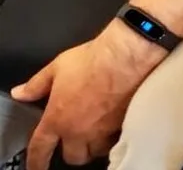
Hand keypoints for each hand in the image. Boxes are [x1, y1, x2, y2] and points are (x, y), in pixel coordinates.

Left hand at [10, 24, 162, 169]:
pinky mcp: (123, 125)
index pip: (40, 149)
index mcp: (57, 118)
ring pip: (96, 151)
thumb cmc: (94, 61)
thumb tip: (21, 92)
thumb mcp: (57, 67)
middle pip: (73, 157)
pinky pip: (116, 140)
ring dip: (94, 146)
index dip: (36, 162)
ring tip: (96, 134)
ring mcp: (102, 130)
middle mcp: (79, 130)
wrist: (126, 58)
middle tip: (75, 141)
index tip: (37, 166)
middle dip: (73, 152)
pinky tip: (114, 125)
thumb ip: (37, 84)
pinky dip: (113, 137)